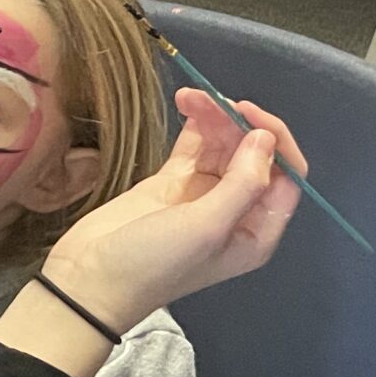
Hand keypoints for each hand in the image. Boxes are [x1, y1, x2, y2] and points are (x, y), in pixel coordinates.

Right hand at [37, 87, 303, 332]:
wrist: (89, 280)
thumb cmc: (154, 262)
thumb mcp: (206, 227)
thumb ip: (243, 183)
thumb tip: (265, 138)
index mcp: (256, 231)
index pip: (286, 177)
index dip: (274, 142)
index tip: (247, 114)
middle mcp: (236, 212)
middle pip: (254, 156)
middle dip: (238, 124)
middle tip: (210, 98)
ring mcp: (203, 196)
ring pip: (223, 146)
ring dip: (214, 118)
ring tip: (189, 96)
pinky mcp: (171, 184)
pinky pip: (194, 147)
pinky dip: (195, 125)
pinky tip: (187, 103)